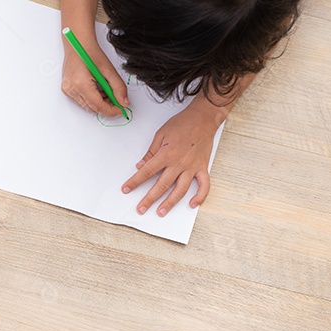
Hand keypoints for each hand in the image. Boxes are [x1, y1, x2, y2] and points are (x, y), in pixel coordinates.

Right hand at [61, 41, 128, 116]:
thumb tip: (124, 103)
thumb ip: (118, 88)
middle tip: (116, 98)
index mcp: (81, 83)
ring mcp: (67, 91)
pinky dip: (92, 99)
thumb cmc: (90, 52)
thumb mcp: (109, 69)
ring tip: (106, 90)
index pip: (98, 106)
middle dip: (106, 106)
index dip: (111, 110)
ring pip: (88, 107)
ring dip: (99, 103)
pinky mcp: (67, 90)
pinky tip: (97, 89)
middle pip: (93, 108)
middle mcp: (71, 89)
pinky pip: (82, 102)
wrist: (78, 43)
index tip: (121, 109)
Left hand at [122, 100, 222, 215]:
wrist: (203, 117)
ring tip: (161, 212)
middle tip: (140, 209)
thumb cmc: (181, 123)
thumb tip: (140, 166)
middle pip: (161, 185)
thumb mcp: (160, 135)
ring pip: (180, 190)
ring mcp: (191, 167)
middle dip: (149, 199)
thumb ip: (150, 153)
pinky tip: (192, 204)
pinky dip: (200, 196)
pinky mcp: (202, 167)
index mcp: (165, 155)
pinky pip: (204, 185)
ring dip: (170, 202)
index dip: (135, 182)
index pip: (146, 172)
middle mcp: (178, 163)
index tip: (126, 189)